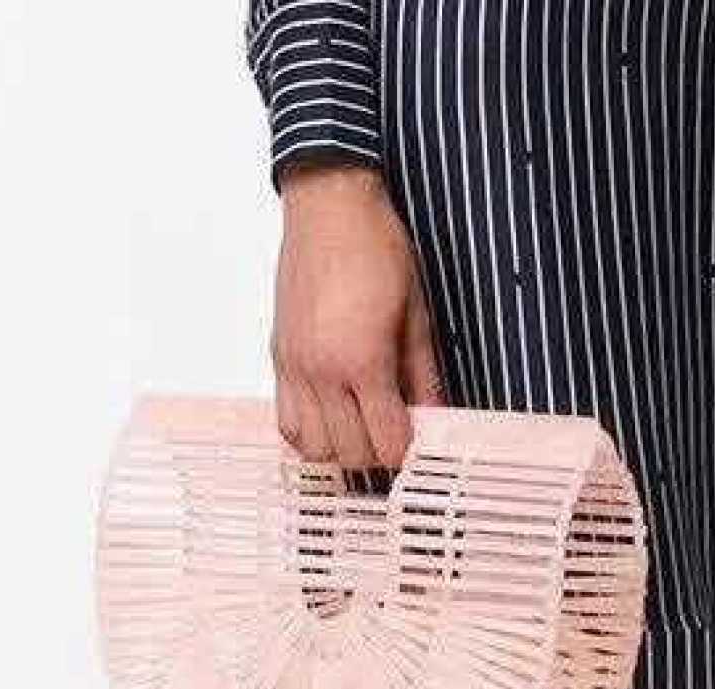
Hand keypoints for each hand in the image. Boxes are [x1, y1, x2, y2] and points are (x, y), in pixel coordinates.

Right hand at [271, 160, 445, 468]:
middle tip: (394, 440)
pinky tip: (332, 419)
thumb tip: (434, 417)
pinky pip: (286, 421)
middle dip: (376, 456)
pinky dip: (310, 433)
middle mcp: (321, 372)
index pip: (385, 442)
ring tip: (362, 432)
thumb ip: (424, 375)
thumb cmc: (376, 248)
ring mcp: (295, 368)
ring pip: (312, 448)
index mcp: (362, 361)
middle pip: (348, 453)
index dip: (406, 454)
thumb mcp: (417, 315)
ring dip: (340, 449)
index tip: (418, 447)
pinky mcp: (279, 358)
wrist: (329, 206)